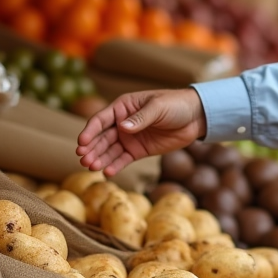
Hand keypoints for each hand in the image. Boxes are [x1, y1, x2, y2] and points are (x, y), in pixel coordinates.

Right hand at [76, 89, 205, 175]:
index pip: (101, 120)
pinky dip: (115, 166)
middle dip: (91, 149)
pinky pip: (123, 160)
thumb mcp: (158, 107)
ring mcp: (129, 138)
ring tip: (92, 168)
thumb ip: (141, 118)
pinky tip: (107, 173)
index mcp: (123, 107)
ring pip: (109, 150)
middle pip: (101, 137)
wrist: (195, 117)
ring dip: (100, 159)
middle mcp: (122, 123)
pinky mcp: (138, 151)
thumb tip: (123, 127)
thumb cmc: (176, 105)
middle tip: (83, 160)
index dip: (90, 131)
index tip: (81, 143)